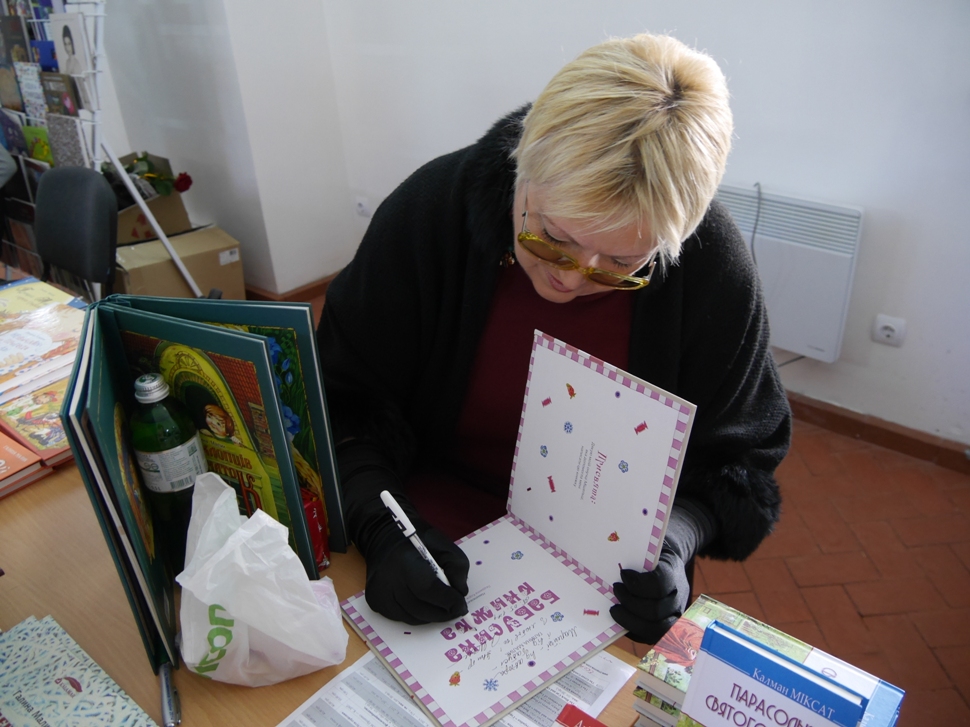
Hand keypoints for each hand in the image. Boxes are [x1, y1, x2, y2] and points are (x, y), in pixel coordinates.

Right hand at [364, 523, 469, 624]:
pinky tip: (424, 604)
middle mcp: (388, 580)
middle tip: (456, 610)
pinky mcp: (375, 602)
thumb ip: (456, 565)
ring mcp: (379, 593)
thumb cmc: (414, 538)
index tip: (462, 606)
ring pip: (412, 618)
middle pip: (420, 609)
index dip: (448, 601)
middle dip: (443, 613)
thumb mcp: (442, 542)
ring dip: (431, 616)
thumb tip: (460, 593)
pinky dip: (417, 615)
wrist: (382, 536)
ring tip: (442, 608)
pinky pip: (401, 618)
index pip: (428, 589)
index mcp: (405, 561)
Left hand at [609, 502, 713, 642]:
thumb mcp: (648, 544)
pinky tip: (620, 617)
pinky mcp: (665, 627)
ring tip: (614, 608)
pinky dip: (633, 629)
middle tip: (615, 590)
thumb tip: (607, 539)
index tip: (623, 575)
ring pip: (655, 629)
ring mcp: (674, 614)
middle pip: (656, 610)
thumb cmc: (652, 552)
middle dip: (630, 603)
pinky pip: (650, 637)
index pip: (660, 583)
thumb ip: (634, 548)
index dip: (638, 583)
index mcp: (674, 571)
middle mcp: (678, 597)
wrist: (668, 562)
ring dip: (630, 620)